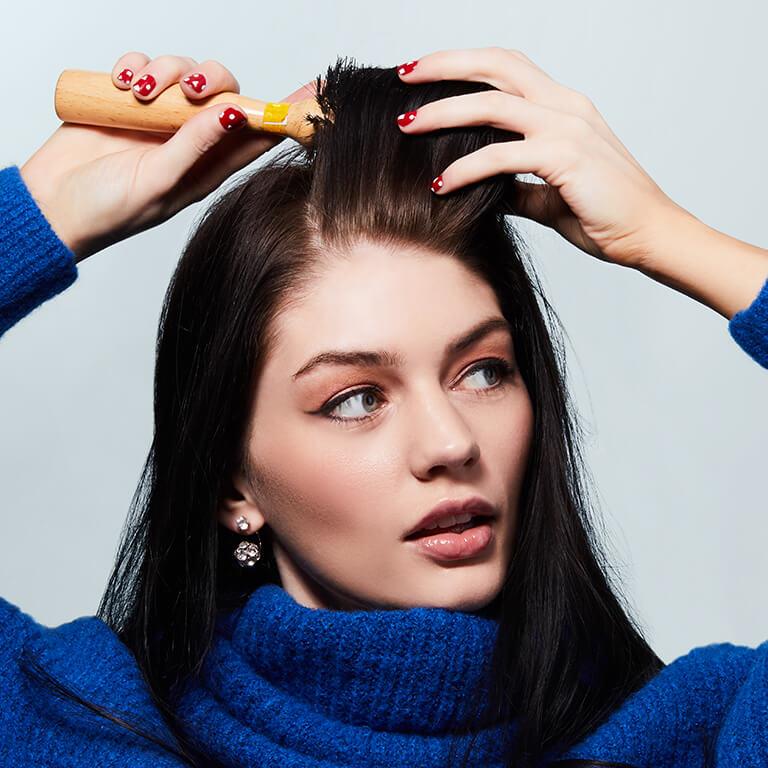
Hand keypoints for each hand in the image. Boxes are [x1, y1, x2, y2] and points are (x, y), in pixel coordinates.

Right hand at [20, 51, 313, 262]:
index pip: (253, 138)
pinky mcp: (126, 102)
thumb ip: (193, 147)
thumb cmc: (106, 211)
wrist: (49, 205)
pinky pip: (142, 66)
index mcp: (206, 167)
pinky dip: (133, 64)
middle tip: (190, 89)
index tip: (306, 100)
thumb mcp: (157, 183)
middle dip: (211, 80)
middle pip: (221, 93)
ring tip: (139, 93)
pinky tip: (121, 84)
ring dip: (166, 71)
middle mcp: (187, 140)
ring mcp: (157, 119)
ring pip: (182, 73)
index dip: (278, 118)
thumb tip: (233, 114)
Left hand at [395, 47, 686, 269]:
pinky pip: (502, 156)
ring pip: (492, 105)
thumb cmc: (604, 214)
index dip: (463, 66)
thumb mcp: (548, 195)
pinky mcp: (566, 158)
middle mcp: (565, 106)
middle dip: (444, 66)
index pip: (505, 70)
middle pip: (495, 66)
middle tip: (403, 75)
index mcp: (562, 107)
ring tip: (406, 126)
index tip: (423, 76)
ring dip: (443, 113)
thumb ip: (514, 186)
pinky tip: (439, 185)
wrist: (651, 234)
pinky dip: (465, 169)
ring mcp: (567, 127)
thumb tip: (481, 189)